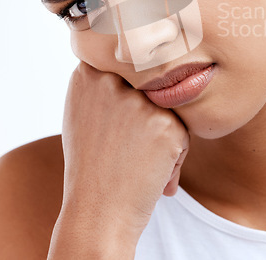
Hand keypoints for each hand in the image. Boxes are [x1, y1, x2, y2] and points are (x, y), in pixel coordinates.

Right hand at [57, 60, 189, 248]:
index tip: (127, 104)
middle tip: (127, 140)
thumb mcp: (83, 108)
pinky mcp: (166, 124)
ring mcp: (139, 102)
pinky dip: (174, 152)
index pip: (126, 57)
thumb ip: (103, 78)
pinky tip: (153, 169)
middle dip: (147, 106)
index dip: (133, 76)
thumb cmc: (92, 160)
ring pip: (168, 105)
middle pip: (151, 80)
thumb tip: (129, 55)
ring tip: (137, 155)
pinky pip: (181, 130)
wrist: (99, 210)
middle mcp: (112, 81)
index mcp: (88, 73)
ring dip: (161, 129)